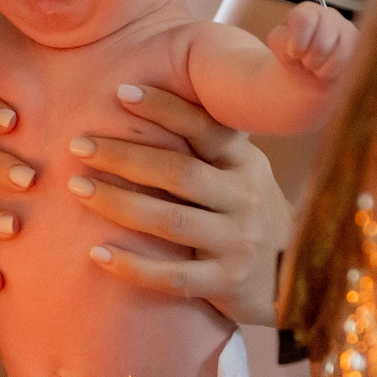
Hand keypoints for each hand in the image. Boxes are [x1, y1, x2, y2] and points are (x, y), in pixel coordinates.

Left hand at [72, 84, 287, 325]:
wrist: (299, 278)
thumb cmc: (250, 216)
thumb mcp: (243, 175)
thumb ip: (207, 149)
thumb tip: (143, 102)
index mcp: (246, 164)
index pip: (203, 128)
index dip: (164, 108)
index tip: (121, 93)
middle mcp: (245, 199)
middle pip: (178, 172)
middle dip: (124, 155)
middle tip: (78, 145)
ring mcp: (237, 243)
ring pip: (170, 221)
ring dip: (119, 203)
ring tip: (78, 188)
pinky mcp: (227, 283)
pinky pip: (172, 278)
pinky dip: (132, 267)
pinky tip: (96, 255)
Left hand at [267, 1, 354, 80]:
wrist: (309, 74)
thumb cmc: (294, 57)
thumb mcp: (279, 47)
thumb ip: (279, 41)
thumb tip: (293, 48)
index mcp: (307, 11)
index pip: (304, 20)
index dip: (297, 43)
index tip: (294, 54)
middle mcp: (330, 16)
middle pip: (322, 42)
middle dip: (309, 60)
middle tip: (305, 62)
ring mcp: (348, 30)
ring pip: (338, 54)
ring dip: (321, 68)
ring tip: (316, 67)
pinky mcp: (359, 48)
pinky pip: (349, 64)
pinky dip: (333, 73)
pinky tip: (327, 71)